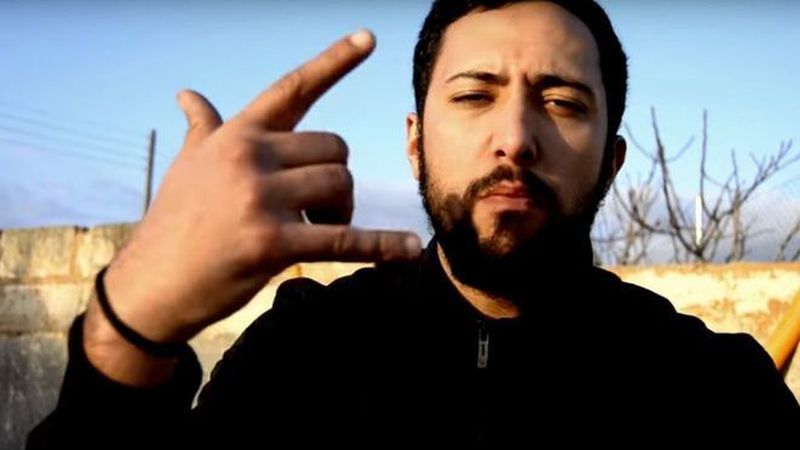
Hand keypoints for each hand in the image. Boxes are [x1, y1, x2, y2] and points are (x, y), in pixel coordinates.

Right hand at [98, 30, 420, 344]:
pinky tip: (409, 252)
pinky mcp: (272, 244)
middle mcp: (249, 156)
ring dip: (343, 212)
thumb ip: (202, 128)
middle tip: (317, 213)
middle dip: (336, 182)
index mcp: (236, 135)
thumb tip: (188, 95)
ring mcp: (259, 198)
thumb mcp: (187, 167)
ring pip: (341, 185)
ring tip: (315, 232)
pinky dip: (382, 247)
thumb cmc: (174, 223)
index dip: (334, 61)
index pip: (292, 88)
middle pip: (335, 149)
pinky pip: (345, 240)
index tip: (369, 37)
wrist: (149, 286)